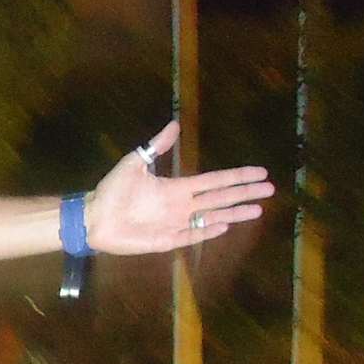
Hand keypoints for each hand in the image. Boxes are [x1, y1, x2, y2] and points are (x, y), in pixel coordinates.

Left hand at [84, 123, 272, 254]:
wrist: (93, 217)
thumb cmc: (112, 191)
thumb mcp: (135, 163)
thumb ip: (156, 146)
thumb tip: (175, 123)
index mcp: (177, 188)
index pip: (214, 181)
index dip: (237, 176)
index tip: (260, 172)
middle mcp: (182, 206)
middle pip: (221, 198)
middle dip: (245, 193)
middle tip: (270, 190)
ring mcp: (176, 224)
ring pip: (213, 218)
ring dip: (235, 213)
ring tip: (257, 210)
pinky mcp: (166, 240)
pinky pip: (192, 236)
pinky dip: (207, 231)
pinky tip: (225, 225)